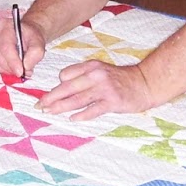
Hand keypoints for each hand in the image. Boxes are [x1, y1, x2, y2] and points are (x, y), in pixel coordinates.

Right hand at [0, 13, 44, 77]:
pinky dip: (1, 69)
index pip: (6, 46)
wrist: (26, 34)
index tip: (20, 72)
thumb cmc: (30, 37)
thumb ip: (35, 54)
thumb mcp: (39, 43)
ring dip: (7, 69)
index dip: (13, 61)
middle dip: (11, 68)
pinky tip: (10, 66)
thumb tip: (26, 66)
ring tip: (18, 67)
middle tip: (23, 71)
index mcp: (5, 26)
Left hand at [38, 58, 152, 120]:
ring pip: (77, 99)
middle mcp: (96, 75)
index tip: (53, 95)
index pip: (66, 74)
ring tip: (49, 112)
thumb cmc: (121, 80)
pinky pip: (93, 109)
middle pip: (68, 87)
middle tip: (40, 105)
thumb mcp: (102, 71)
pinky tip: (72, 119)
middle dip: (51, 97)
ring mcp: (104, 88)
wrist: (145, 83)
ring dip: (61, 106)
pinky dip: (82, 114)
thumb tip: (62, 86)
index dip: (58, 85)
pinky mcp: (112, 101)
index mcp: (92, 66)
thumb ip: (84, 77)